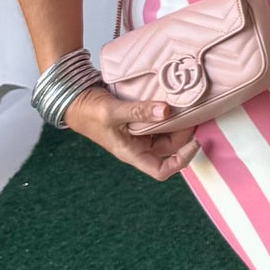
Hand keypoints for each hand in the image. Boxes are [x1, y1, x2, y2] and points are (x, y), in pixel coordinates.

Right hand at [63, 85, 199, 179]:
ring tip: (186, 104)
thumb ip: (138, 111)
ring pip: (167, 132)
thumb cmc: (88, 112)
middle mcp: (139, 146)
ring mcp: (140, 133)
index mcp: (132, 153)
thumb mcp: (112, 112)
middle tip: (192, 112)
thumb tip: (166, 111)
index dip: (182, 160)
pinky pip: (160, 120)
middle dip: (183, 133)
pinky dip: (168, 112)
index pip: (162, 170)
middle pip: (170, 147)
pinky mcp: (140, 120)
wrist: (75, 98)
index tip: (194, 142)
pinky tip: (174, 99)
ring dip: (178, 121)